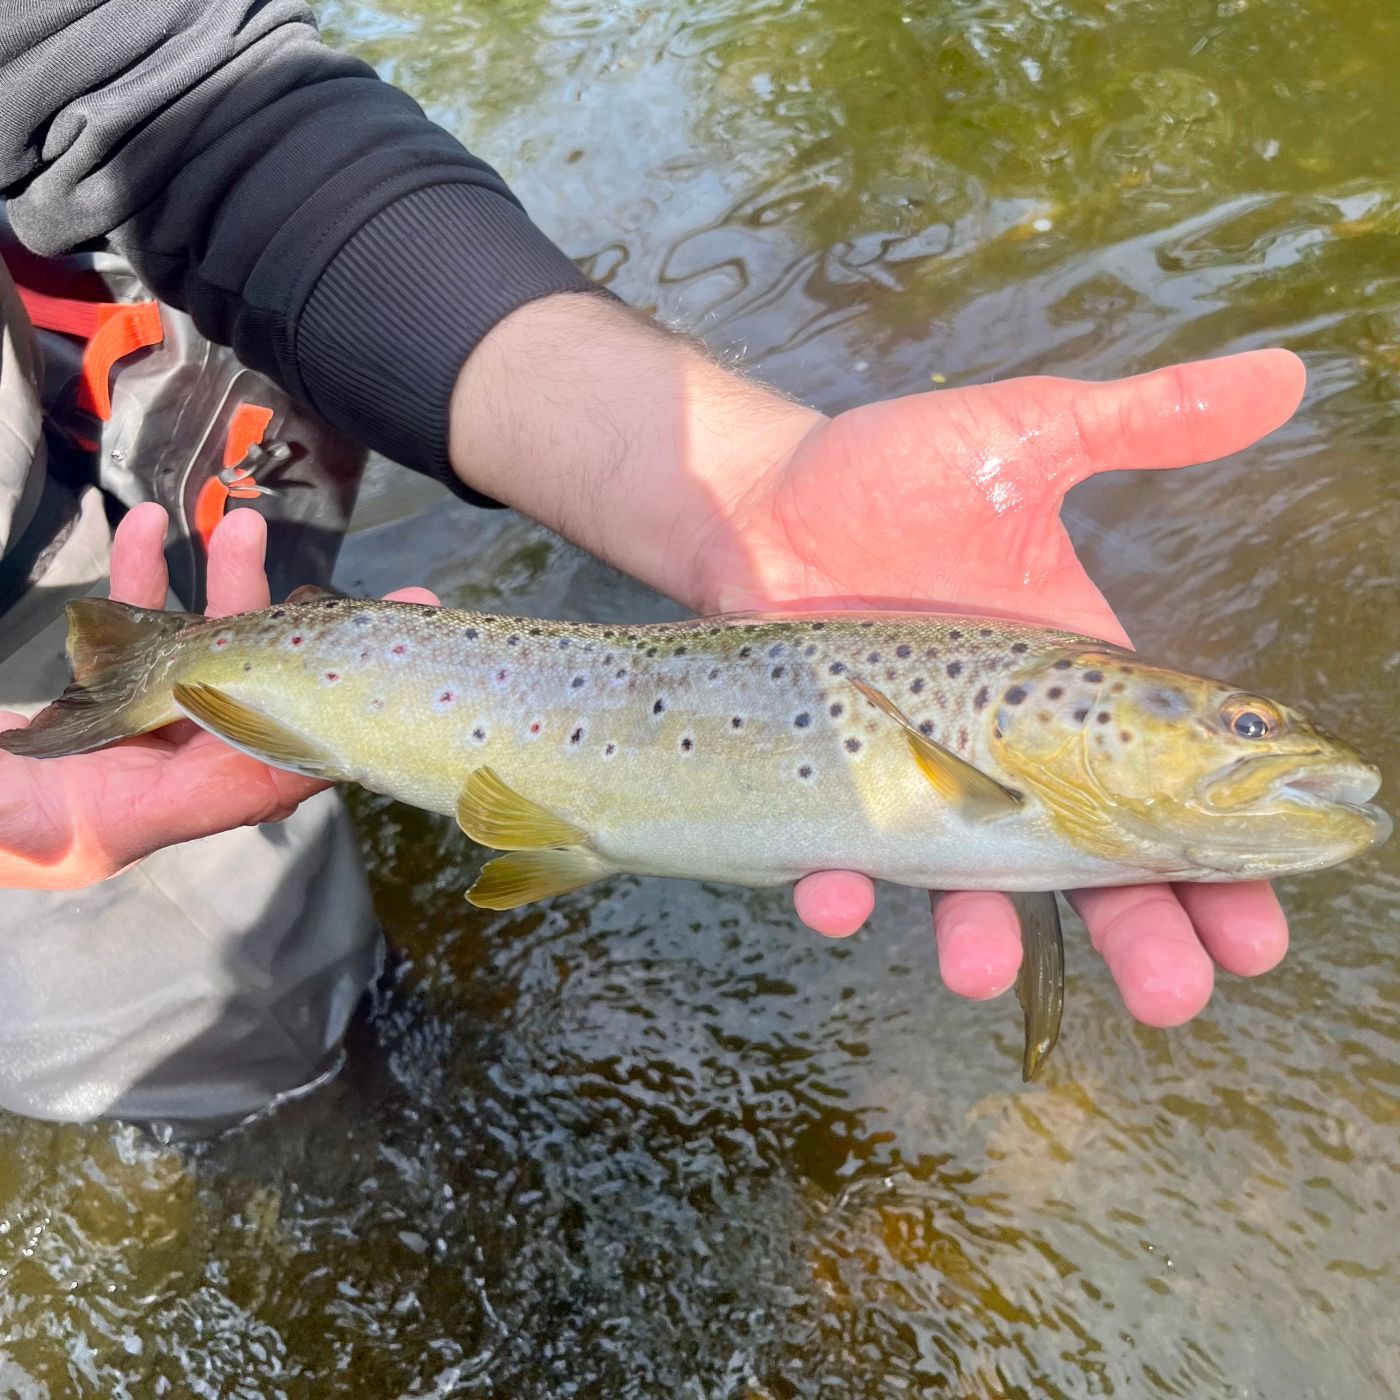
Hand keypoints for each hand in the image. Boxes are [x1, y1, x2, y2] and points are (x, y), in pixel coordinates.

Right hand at [0, 504, 436, 889]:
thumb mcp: (31, 828)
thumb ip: (114, 811)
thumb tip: (234, 795)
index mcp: (161, 808)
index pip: (273, 766)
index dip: (333, 723)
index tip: (386, 675)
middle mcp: (163, 766)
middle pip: (260, 697)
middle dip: (314, 642)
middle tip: (389, 596)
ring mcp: (133, 724)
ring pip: (203, 647)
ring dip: (226, 586)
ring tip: (239, 525)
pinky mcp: (94, 690)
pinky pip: (129, 625)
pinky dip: (138, 574)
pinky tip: (142, 522)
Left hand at [449, 295, 1302, 1030]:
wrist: (760, 499)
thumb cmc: (893, 472)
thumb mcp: (1025, 434)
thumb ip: (1143, 422)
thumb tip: (1286, 371)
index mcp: (1076, 688)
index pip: (1171, 791)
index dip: (1224, 865)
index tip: (1261, 932)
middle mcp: (1007, 750)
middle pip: (1089, 866)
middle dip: (1136, 934)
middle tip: (1176, 995)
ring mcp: (918, 776)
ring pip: (965, 886)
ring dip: (982, 940)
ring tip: (981, 971)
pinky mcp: (834, 782)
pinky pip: (840, 854)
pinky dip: (839, 886)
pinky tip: (838, 896)